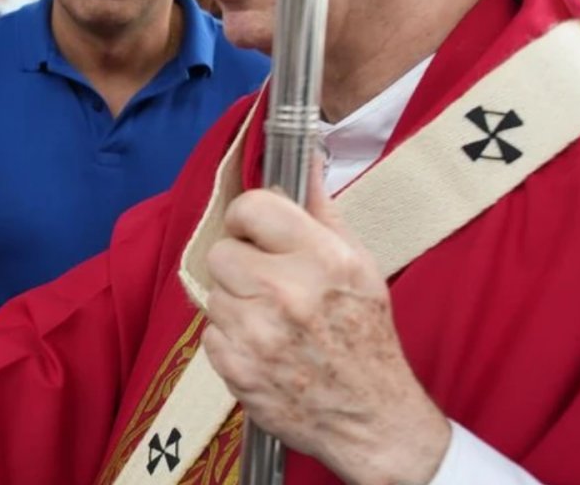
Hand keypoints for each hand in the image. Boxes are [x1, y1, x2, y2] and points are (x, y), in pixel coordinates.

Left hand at [201, 171, 449, 484]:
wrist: (369, 416)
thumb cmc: (365, 336)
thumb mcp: (359, 265)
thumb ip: (323, 212)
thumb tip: (307, 163)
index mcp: (321, 258)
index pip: (250, 207)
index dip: (247, 219)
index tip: (254, 232)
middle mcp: (286, 291)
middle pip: (221, 252)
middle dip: (240, 265)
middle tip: (268, 284)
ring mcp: (257, 333)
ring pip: (214, 293)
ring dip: (236, 304)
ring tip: (271, 321)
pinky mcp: (236, 368)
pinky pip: (210, 333)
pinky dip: (230, 340)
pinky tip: (262, 348)